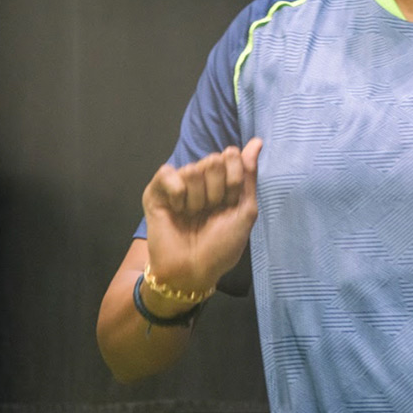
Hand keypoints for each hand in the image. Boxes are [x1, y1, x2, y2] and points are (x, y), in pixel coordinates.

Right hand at [139, 137, 262, 293]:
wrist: (192, 270)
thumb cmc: (221, 247)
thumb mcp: (244, 211)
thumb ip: (248, 175)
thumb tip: (257, 141)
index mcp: (223, 183)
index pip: (231, 155)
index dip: (233, 181)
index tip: (229, 204)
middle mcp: (200, 180)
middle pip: (212, 160)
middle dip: (216, 191)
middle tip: (209, 212)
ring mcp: (177, 185)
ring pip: (191, 169)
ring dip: (196, 199)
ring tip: (192, 216)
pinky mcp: (156, 191)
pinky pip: (168, 173)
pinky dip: (177, 194)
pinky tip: (176, 210)